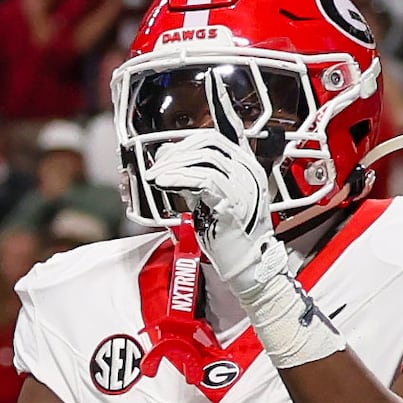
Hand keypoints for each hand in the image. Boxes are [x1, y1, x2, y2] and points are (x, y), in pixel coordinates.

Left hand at [142, 129, 335, 360]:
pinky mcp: (232, 204)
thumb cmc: (227, 234)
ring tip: (155, 178)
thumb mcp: (208, 197)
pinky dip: (180, 179)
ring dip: (173, 166)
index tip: (163, 154)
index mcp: (244, 167)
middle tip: (156, 169)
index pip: (215, 138)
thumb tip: (166, 158)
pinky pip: (205, 181)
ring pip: (205, 160)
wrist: (248, 263)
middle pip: (209, 144)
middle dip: (176, 152)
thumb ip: (193, 176)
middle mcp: (247, 172)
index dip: (185, 141)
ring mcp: (243, 187)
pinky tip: (163, 183)